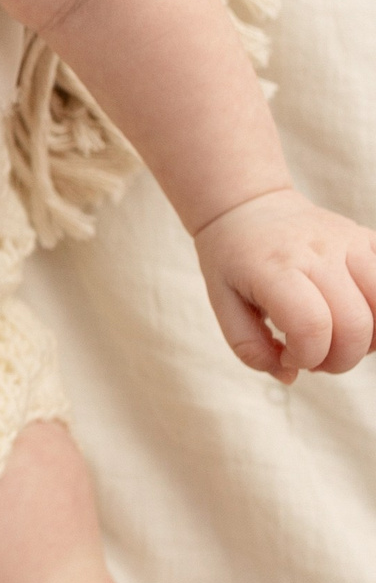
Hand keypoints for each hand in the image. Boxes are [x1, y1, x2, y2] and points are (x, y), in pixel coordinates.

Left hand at [195, 187, 375, 381]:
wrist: (250, 207)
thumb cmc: (234, 260)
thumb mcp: (222, 304)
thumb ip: (249, 348)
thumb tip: (290, 375)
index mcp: (275, 267)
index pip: (312, 325)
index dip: (306, 357)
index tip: (287, 356)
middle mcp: (319, 252)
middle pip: (355, 326)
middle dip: (337, 360)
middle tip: (313, 356)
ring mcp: (350, 243)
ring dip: (366, 342)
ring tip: (337, 338)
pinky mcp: (369, 240)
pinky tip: (359, 321)